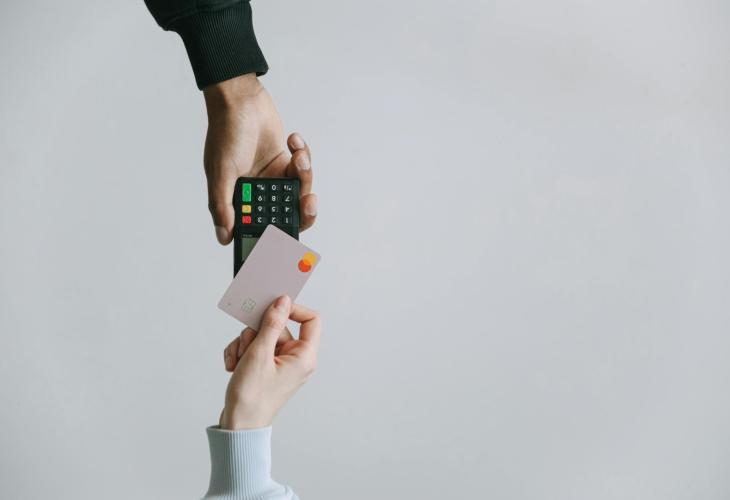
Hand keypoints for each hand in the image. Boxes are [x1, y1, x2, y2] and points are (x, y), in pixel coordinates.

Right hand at [203, 74, 317, 243]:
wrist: (242, 100)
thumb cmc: (226, 132)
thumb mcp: (221, 172)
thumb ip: (222, 205)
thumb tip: (223, 236)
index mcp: (238, 199)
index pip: (258, 228)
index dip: (275, 238)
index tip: (290, 241)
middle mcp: (256, 192)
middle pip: (287, 216)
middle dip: (302, 211)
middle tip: (308, 202)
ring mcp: (273, 178)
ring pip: (300, 192)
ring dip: (304, 175)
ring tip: (297, 156)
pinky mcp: (286, 163)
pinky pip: (303, 169)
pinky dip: (303, 155)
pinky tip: (292, 139)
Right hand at [220, 295, 321, 429]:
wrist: (238, 425)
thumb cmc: (252, 397)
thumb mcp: (259, 354)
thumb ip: (271, 324)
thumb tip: (282, 301)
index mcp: (304, 356)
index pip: (311, 320)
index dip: (293, 309)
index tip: (273, 306)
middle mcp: (296, 359)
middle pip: (278, 327)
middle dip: (256, 334)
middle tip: (246, 349)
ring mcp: (281, 363)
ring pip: (262, 336)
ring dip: (244, 345)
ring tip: (238, 363)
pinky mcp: (267, 367)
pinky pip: (255, 348)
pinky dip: (241, 354)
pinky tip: (233, 366)